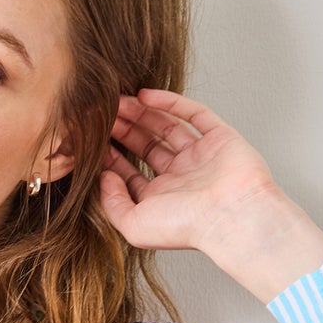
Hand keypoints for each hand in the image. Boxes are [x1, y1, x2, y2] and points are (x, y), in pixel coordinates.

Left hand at [99, 88, 322, 303]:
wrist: (231, 215)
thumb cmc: (186, 227)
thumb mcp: (134, 224)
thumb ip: (113, 203)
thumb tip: (104, 178)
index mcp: (162, 200)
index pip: (131, 174)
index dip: (111, 156)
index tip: (91, 140)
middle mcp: (181, 179)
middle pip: (146, 147)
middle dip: (124, 130)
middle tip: (103, 113)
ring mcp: (200, 156)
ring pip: (166, 128)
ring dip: (142, 114)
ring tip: (118, 101)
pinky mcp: (219, 137)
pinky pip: (193, 113)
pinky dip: (170, 102)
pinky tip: (146, 95)